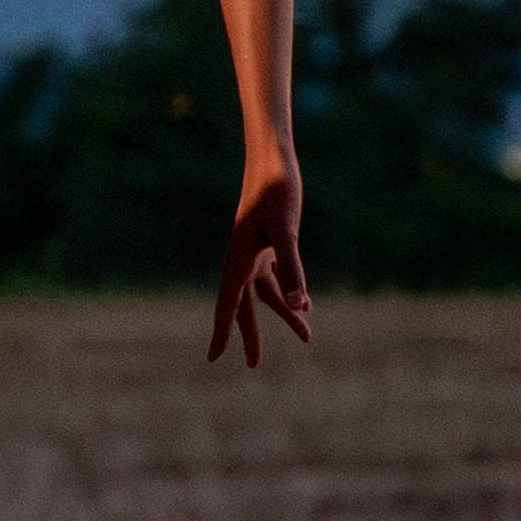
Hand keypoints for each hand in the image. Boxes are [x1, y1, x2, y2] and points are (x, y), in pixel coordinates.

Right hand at [208, 165, 311, 367]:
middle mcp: (243, 257)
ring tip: (307, 336)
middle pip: (245, 304)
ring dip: (284, 313)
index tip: (213, 359)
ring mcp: (255, 248)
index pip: (228, 305)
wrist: (273, 155)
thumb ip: (293, 269)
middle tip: (254, 365)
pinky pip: (276, 274)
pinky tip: (302, 302)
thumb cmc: (277, 190)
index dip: (221, 333)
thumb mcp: (286, 231)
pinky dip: (287, 290)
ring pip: (266, 291)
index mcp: (239, 259)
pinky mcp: (268, 239)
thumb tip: (301, 307)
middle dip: (250, 334)